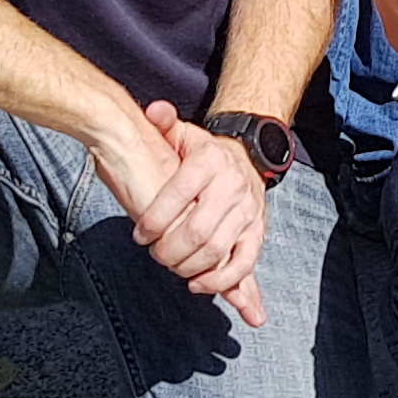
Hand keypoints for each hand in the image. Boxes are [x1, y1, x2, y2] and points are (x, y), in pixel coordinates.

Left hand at [106, 100, 269, 325]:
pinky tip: (200, 286)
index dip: (154, 220)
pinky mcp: (258, 232)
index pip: (177, 195)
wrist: (246, 156)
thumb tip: (154, 111)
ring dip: (189, 268)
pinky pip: (244, 263)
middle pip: (196, 230)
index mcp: (210, 161)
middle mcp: (233, 185)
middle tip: (155, 254)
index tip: (140, 234)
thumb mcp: (183, 135)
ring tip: (172, 267)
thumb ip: (164, 123)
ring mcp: (249, 210)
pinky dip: (221, 281)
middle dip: (168, 251)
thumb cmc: (203, 153)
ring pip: (217, 250)